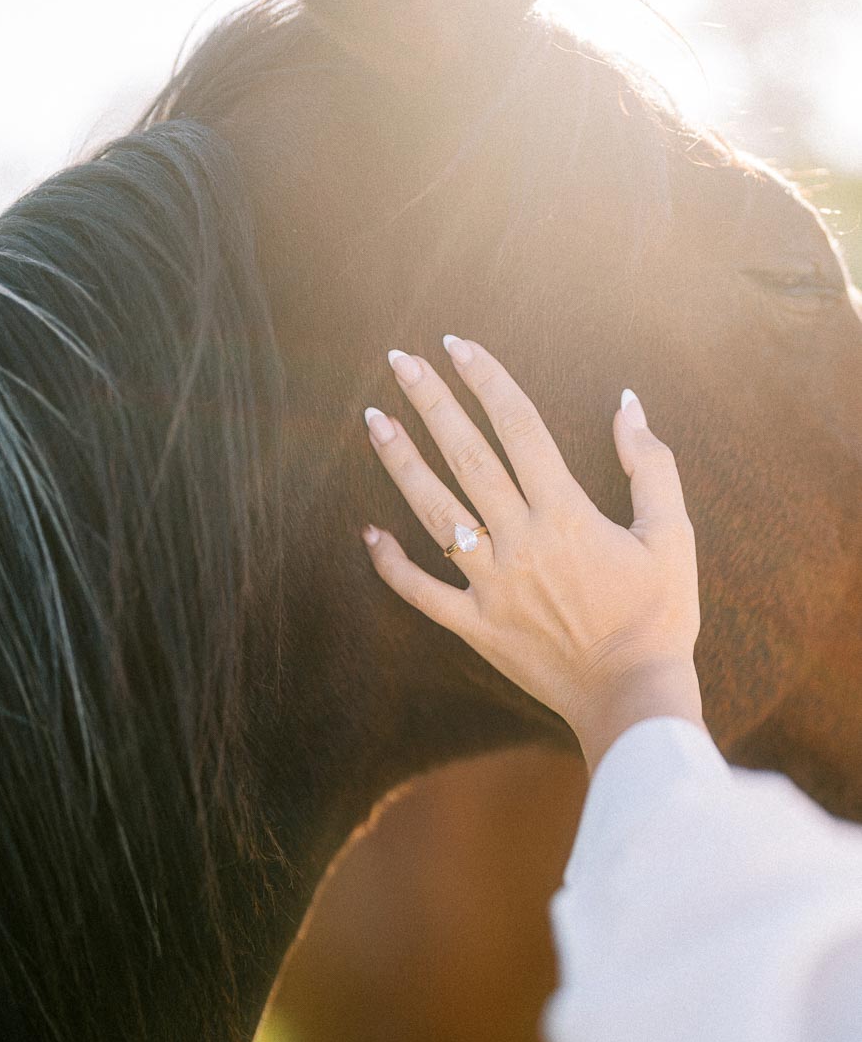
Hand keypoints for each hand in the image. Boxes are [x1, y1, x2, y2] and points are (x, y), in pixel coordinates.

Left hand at [362, 337, 704, 773]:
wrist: (633, 696)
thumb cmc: (661, 615)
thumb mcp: (673, 534)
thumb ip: (650, 464)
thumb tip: (627, 402)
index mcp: (567, 513)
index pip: (518, 427)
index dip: (486, 380)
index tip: (457, 345)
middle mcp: (520, 542)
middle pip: (466, 457)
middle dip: (431, 403)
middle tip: (399, 360)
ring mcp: (491, 586)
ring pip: (434, 514)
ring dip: (401, 464)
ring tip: (373, 420)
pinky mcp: (475, 626)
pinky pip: (422, 592)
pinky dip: (393, 565)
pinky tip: (369, 534)